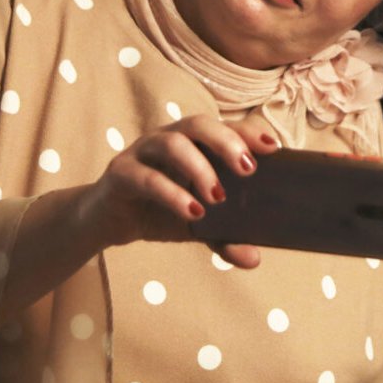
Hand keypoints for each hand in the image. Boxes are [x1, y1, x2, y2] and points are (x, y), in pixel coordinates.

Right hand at [83, 114, 280, 267]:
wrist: (107, 222)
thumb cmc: (159, 212)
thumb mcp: (196, 226)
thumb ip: (224, 237)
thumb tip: (254, 258)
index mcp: (193, 143)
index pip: (224, 127)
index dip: (248, 132)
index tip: (274, 147)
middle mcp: (169, 138)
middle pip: (199, 124)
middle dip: (226, 142)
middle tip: (248, 170)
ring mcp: (142, 150)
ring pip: (172, 142)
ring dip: (198, 167)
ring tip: (217, 197)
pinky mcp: (120, 172)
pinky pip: (145, 176)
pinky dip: (170, 193)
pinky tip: (190, 212)